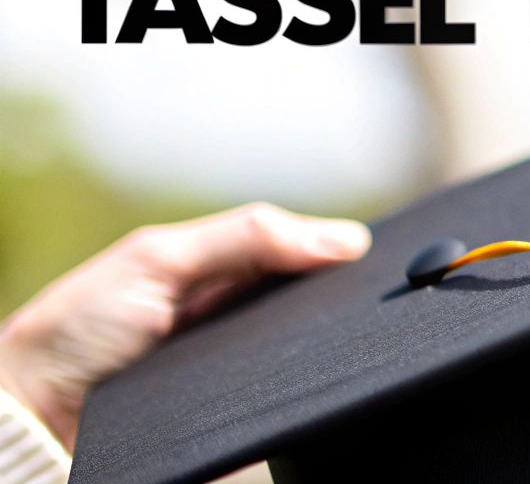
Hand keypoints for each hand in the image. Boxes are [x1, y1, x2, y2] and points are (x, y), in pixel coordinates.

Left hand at [0, 203, 369, 447]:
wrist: (37, 412)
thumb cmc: (80, 327)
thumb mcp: (161, 259)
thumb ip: (246, 237)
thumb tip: (347, 239)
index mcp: (218, 267)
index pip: (297, 252)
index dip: (334, 252)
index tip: (372, 257)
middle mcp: (231, 315)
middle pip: (308, 304)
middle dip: (333, 300)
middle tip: (362, 301)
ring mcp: (233, 366)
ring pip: (302, 353)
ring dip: (319, 348)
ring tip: (340, 341)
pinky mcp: (231, 414)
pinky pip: (281, 399)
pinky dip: (296, 390)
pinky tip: (310, 379)